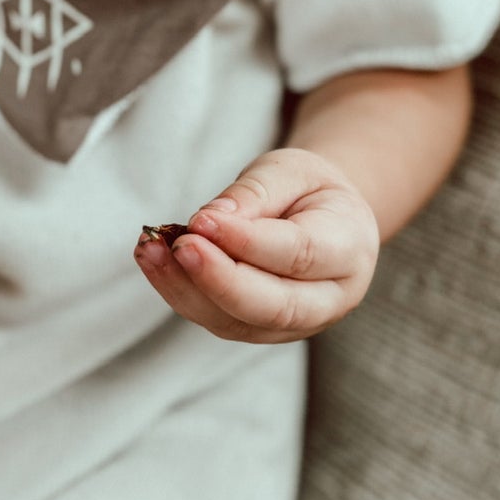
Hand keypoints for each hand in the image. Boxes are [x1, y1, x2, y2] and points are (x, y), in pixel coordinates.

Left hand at [134, 148, 379, 343]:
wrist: (324, 218)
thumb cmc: (310, 189)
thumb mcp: (293, 170)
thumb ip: (257, 193)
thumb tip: (211, 219)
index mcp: (349, 251)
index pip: (299, 256)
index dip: (248, 242)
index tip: (202, 221)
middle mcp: (328, 301)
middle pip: (273, 307)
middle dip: (219, 280)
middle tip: (179, 246)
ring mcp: (293, 325)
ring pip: (238, 322)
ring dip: (187, 289)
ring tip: (150, 249)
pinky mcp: (256, 329)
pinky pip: (216, 319)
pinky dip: (180, 292)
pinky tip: (153, 259)